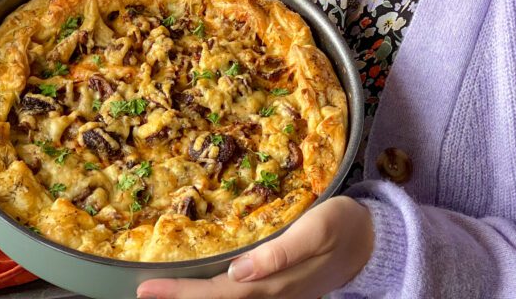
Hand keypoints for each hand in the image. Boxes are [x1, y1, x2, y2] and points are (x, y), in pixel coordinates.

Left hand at [135, 196, 373, 298]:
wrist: (372, 242)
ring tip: (162, 292)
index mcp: (275, 283)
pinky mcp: (278, 292)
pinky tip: (198, 289)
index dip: (182, 295)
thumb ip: (281, 251)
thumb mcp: (318, 228)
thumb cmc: (343, 224)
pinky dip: (213, 295)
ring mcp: (275, 298)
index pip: (219, 294)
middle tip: (143, 292)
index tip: (148, 290)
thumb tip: (238, 269)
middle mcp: (271, 296)